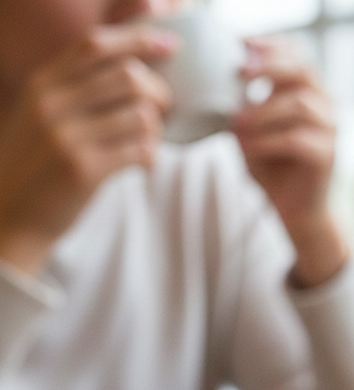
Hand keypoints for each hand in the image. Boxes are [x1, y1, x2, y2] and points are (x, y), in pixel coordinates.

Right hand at [0, 25, 175, 274]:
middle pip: (129, 76)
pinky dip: (150, 156)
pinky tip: (141, 165)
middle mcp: (52, 104)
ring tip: (146, 144)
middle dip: (159, 93)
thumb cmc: (36, 166)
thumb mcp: (42, 116)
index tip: (169, 45)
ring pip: (142, 113)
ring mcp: (67, 136)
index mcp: (42, 85)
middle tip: (162, 114)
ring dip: (156, 130)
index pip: (94, 45)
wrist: (10, 217)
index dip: (138, 39)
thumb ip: (75, 91)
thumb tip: (135, 71)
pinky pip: (141, 149)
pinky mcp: (84, 169)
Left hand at [232, 39, 347, 287]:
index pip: (296, 56)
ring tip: (237, 124)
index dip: (272, 46)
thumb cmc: (272, 167)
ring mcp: (330, 131)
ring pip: (300, 104)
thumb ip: (241, 107)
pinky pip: (298, 139)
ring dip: (263, 111)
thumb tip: (214, 87)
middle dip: (269, 67)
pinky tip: (248, 148)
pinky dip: (268, 141)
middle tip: (240, 72)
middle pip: (303, 70)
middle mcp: (323, 106)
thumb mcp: (250, 130)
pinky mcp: (328, 156)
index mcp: (306, 93)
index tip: (242, 44)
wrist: (296, 210)